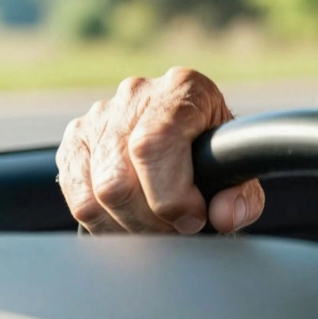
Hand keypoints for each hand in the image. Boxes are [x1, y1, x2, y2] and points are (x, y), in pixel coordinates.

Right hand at [56, 67, 263, 234]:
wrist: (193, 124)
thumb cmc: (217, 147)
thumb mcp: (239, 165)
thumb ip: (241, 194)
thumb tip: (224, 216)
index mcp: (182, 89)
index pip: (155, 145)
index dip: (170, 195)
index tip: (193, 218)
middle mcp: (137, 95)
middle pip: (119, 178)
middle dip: (150, 221)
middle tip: (176, 230)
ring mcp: (100, 116)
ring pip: (96, 193)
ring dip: (129, 227)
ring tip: (157, 229)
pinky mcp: (76, 140)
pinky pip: (77, 198)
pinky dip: (104, 224)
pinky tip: (131, 223)